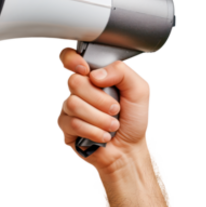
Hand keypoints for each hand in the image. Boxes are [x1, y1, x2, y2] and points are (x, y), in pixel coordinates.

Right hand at [55, 47, 152, 174]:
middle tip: (115, 109)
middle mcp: (79, 90)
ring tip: (112, 125)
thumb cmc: (133, 119)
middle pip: (73, 82)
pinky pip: (72, 123)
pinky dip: (93, 131)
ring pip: (72, 104)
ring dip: (99, 118)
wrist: (129, 149)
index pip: (69, 57)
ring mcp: (69, 108)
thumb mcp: (140, 90)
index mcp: (94, 76)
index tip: (85, 70)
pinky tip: (102, 135)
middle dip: (99, 99)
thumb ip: (123, 71)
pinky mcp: (65, 126)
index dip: (71, 59)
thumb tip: (95, 74)